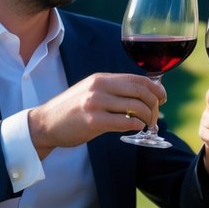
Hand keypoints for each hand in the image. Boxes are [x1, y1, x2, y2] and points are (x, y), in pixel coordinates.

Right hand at [27, 72, 163, 157]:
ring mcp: (95, 103)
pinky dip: (135, 125)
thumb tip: (142, 96)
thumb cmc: (71, 111)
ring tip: (147, 125)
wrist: (45, 123)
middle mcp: (99, 87)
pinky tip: (136, 128)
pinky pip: (124, 122)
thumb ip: (113, 92)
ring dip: (147, 118)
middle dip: (154, 104)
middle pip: (140, 91)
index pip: (136, 78)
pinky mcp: (92, 121)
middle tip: (155, 117)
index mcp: (101, 79)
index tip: (163, 97)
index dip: (155, 88)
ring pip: (135, 106)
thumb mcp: (91, 92)